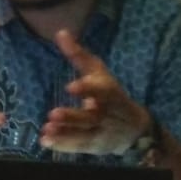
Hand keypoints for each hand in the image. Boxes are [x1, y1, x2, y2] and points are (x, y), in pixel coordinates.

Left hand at [39, 30, 150, 154]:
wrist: (135, 127)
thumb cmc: (110, 93)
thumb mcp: (98, 72)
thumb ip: (78, 55)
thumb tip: (60, 32)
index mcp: (108, 93)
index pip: (100, 91)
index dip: (87, 89)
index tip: (70, 87)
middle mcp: (106, 114)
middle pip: (90, 117)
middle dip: (72, 117)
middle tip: (53, 114)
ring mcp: (101, 132)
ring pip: (83, 135)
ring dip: (64, 135)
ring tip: (46, 130)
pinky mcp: (95, 146)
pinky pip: (79, 147)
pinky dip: (63, 146)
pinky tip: (45, 142)